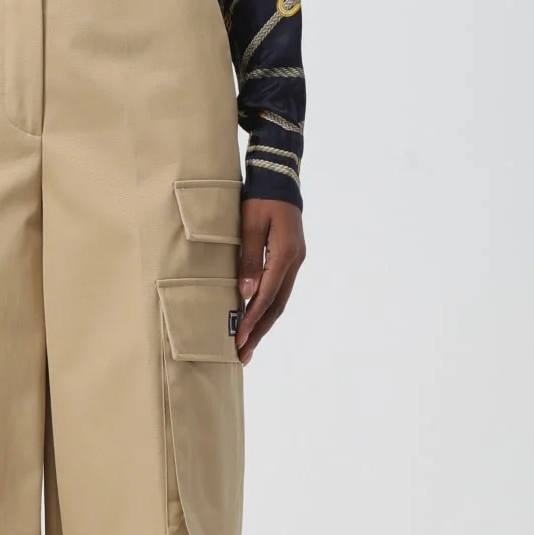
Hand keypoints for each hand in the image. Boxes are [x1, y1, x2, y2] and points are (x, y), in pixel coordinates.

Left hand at [236, 199, 305, 365]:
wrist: (279, 179)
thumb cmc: (260, 199)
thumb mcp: (250, 226)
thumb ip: (249, 260)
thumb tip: (245, 294)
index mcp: (286, 255)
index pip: (267, 296)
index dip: (252, 320)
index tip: (238, 339)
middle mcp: (294, 262)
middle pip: (277, 306)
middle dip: (259, 332)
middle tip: (242, 355)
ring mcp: (295, 262)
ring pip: (280, 301)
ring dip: (264, 324)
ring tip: (248, 346)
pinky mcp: (290, 260)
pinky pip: (279, 291)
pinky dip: (268, 309)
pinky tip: (257, 321)